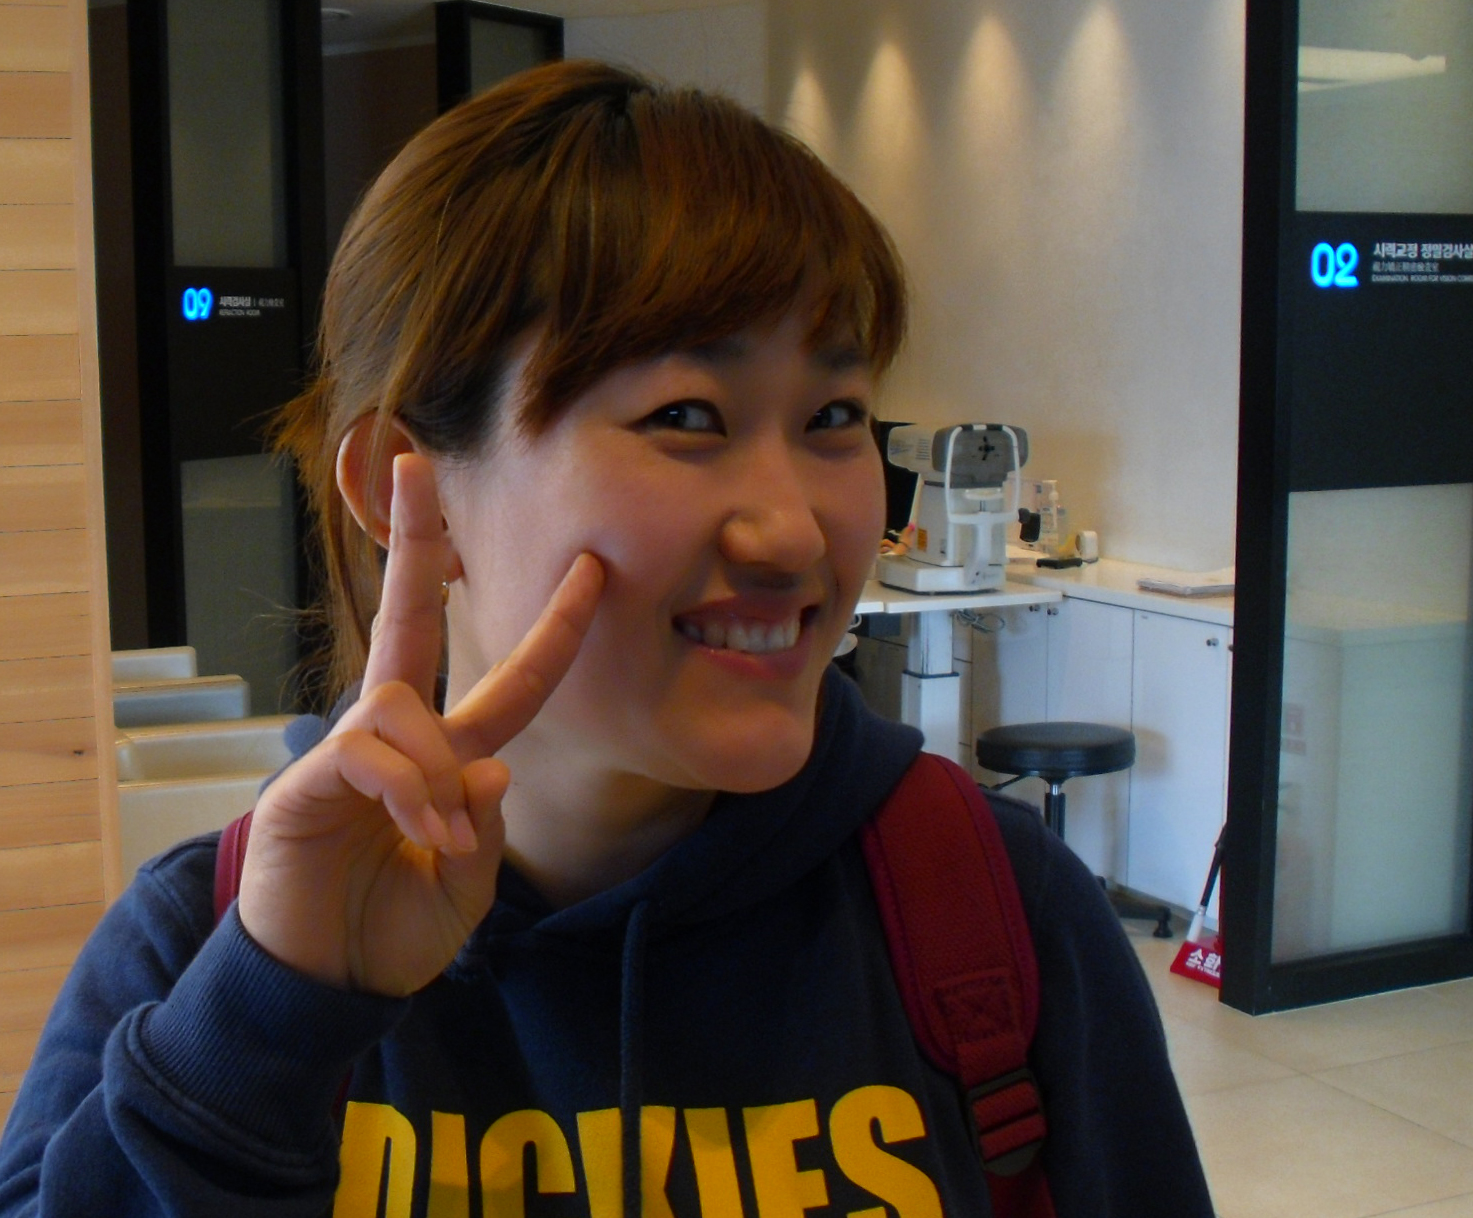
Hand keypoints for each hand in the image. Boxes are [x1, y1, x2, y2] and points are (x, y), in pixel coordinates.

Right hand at [237, 453, 603, 994]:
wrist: (327, 983)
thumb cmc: (394, 931)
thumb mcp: (466, 888)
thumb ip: (484, 829)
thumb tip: (486, 766)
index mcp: (447, 758)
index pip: (512, 681)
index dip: (555, 630)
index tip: (594, 569)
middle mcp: (398, 738)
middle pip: (411, 619)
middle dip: (417, 543)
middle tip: (414, 463)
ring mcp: (348, 753)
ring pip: (403, 704)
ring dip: (434, 771)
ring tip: (436, 836)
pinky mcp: (306, 781)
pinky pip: (367, 753)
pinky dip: (405, 790)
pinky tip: (415, 831)